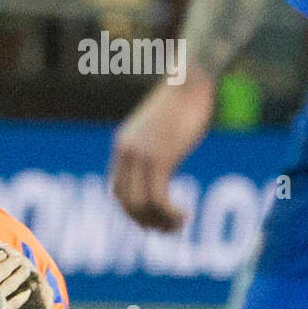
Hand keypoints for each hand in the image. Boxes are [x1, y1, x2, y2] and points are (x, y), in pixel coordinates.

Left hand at [109, 68, 214, 231]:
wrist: (191, 78)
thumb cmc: (183, 100)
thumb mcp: (161, 127)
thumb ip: (156, 147)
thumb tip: (165, 162)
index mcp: (123, 146)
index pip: (116, 189)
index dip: (131, 210)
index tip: (151, 220)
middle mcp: (126, 153)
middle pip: (124, 202)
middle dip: (144, 222)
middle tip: (167, 230)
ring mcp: (141, 156)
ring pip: (140, 205)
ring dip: (159, 222)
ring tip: (178, 225)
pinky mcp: (159, 158)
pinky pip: (157, 198)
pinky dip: (169, 213)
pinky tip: (184, 215)